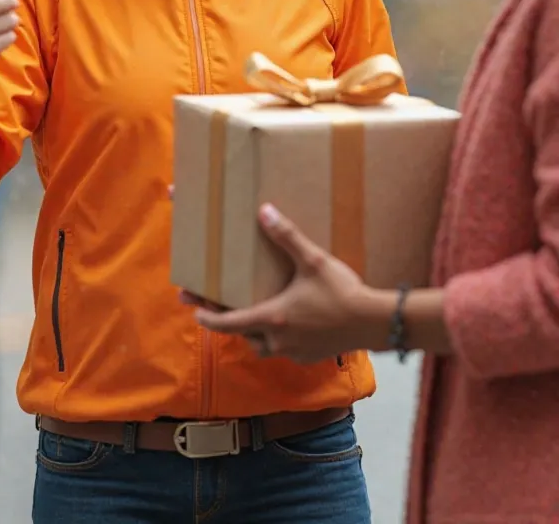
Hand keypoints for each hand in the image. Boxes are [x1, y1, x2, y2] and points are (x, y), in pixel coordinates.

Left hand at [195, 204, 391, 363]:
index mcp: (272, 317)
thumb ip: (287, 236)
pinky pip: (283, 351)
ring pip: (261, 347)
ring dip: (252, 334)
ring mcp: (293, 352)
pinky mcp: (308, 357)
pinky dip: (276, 340)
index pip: (228, 323)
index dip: (208, 319)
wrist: (372, 323)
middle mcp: (278, 340)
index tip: (195, 313)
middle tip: (217, 310)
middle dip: (228, 324)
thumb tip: (264, 211)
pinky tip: (285, 326)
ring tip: (251, 318)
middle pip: (242, 335)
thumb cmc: (341, 292)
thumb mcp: (313, 260)